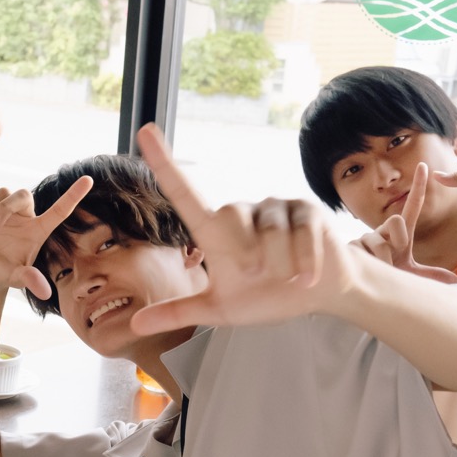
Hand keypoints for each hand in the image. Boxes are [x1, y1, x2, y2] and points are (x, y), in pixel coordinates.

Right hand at [0, 179, 93, 297]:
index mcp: (38, 230)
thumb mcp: (16, 278)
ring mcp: (7, 212)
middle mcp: (25, 217)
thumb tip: (45, 293)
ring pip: (3, 192)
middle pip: (23, 194)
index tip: (88, 179)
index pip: (60, 209)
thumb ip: (30, 280)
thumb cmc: (4, 275)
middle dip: (6, 205)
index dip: (74, 194)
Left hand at [131, 124, 350, 335]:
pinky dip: (304, 262)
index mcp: (216, 231)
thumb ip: (179, 313)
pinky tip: (307, 277)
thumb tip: (137, 325)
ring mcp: (275, 206)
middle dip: (246, 255)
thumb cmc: (267, 297)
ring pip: (269, 231)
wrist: (320, 295)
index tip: (143, 131)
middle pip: (230, 218)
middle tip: (259, 276)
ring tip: (288, 277)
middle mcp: (242, 212)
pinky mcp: (306, 209)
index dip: (164, 163)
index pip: (184, 193)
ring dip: (279, 263)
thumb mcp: (220, 310)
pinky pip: (300, 234)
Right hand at [352, 163, 456, 283]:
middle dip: (398, 240)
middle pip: (396, 221)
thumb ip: (431, 274)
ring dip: (385, 260)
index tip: (424, 166)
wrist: (361, 286)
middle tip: (395, 257)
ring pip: (381, 243)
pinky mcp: (352, 244)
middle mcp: (383, 229)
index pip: (412, 206)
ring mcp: (366, 236)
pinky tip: (365, 268)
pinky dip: (371, 265)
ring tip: (381, 269)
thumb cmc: (387, 277)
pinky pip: (366, 252)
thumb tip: (456, 279)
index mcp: (400, 232)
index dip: (418, 186)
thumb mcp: (410, 273)